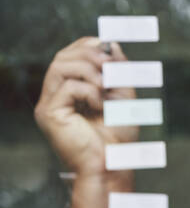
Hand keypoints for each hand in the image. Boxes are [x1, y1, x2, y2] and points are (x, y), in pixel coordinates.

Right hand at [35, 37, 138, 174]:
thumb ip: (117, 70)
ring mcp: (49, 104)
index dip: (88, 45)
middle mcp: (55, 95)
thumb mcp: (123, 94)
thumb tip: (111, 44)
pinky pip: (67, 86)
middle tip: (111, 65)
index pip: (70, 54)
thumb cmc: (118, 135)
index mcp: (70, 90)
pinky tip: (100, 104)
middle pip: (62, 56)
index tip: (110, 48)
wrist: (113, 163)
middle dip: (90, 54)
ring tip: (106, 87)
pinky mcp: (49, 113)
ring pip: (60, 66)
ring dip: (90, 70)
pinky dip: (89, 90)